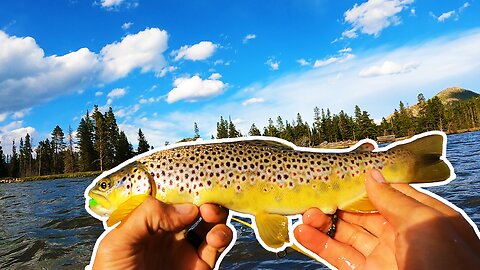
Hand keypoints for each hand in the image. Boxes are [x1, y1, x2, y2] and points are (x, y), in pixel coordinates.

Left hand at [91, 197, 232, 268]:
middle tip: (205, 199)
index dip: (183, 187)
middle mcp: (168, 232)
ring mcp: (185, 249)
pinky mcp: (200, 266)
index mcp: (146, 222)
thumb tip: (185, 209)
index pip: (169, 196)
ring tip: (211, 215)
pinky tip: (215, 237)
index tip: (192, 181)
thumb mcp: (117, 242)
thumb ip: (146, 216)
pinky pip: (219, 245)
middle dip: (204, 197)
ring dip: (217, 213)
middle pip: (194, 205)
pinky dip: (223, 235)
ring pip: (211, 222)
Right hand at [294, 169, 479, 269]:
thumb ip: (394, 198)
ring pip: (345, 235)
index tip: (335, 175)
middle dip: (336, 203)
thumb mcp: (425, 223)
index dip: (358, 183)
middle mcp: (399, 235)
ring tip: (304, 215)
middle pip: (359, 212)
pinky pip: (338, 257)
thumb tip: (371, 174)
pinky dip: (319, 245)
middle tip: (313, 196)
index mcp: (419, 217)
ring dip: (322, 223)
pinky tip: (302, 234)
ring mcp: (381, 257)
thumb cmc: (450, 264)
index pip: (383, 192)